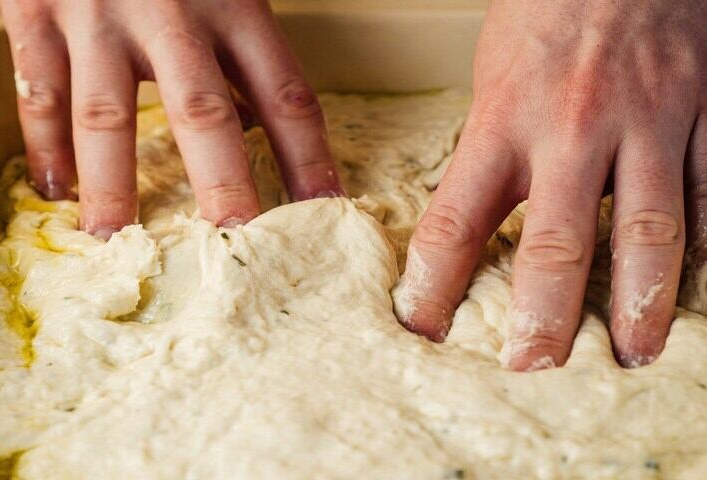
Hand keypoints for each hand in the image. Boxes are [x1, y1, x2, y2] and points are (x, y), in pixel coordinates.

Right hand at [0, 0, 341, 238]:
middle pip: (204, 114)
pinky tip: (55, 188)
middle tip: (236, 247)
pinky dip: (46, 142)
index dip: (309, 160)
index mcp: (235, 4)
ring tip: (117, 240)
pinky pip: (41, 87)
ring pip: (107, 114)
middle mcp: (172, 12)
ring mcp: (100, 13)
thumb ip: (244, 49)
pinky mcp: (38, 8)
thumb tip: (265, 128)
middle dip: (223, 187)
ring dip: (112, 185)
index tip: (323, 213)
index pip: (286, 96)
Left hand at [393, 0, 706, 368]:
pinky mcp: (702, 116)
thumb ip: (492, 153)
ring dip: (641, 303)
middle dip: (544, 315)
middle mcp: (572, 131)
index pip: (456, 221)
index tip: (420, 330)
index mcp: (504, 121)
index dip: (433, 284)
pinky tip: (694, 289)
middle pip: (556, 243)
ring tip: (634, 354)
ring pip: (648, 231)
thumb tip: (477, 224)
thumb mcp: (493, 80)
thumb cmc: (544, 14)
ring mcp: (646, 125)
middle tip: (533, 368)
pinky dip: (704, 246)